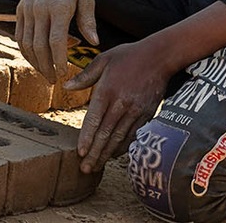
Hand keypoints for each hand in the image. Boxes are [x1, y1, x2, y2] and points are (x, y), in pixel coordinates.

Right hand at [15, 0, 98, 83]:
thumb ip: (88, 21)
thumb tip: (94, 43)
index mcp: (59, 7)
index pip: (56, 40)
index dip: (58, 60)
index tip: (63, 74)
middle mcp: (40, 9)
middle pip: (39, 45)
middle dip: (45, 66)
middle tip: (53, 80)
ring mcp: (28, 9)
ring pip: (26, 43)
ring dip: (34, 61)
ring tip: (44, 73)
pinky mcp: (20, 9)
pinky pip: (19, 34)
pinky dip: (25, 50)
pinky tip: (33, 59)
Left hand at [68, 40, 171, 173]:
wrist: (159, 56)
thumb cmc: (128, 56)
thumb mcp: (103, 60)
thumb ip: (84, 76)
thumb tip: (65, 86)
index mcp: (107, 90)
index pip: (95, 120)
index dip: (87, 138)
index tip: (79, 152)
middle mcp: (122, 104)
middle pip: (106, 134)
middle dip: (95, 153)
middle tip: (85, 169)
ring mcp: (136, 111)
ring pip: (119, 138)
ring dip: (107, 154)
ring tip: (96, 166)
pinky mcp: (147, 114)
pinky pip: (133, 135)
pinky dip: (123, 147)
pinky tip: (114, 155)